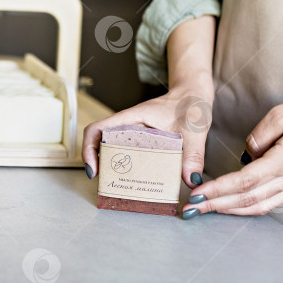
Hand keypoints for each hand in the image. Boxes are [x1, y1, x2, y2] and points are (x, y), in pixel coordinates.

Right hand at [82, 85, 213, 188]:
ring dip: (111, 166)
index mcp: (131, 118)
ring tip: (119, 185)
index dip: (88, 148)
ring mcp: (133, 133)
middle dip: (98, 164)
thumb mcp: (193, 131)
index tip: (94, 169)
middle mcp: (128, 125)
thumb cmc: (189, 106)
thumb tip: (190, 179)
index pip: (97, 129)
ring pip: (112, 149)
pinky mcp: (141, 141)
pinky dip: (126, 167)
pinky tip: (137, 180)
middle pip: (99, 143)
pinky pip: (127, 153)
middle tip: (107, 184)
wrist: (193, 97)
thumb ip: (193, 155)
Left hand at [184, 92, 282, 217]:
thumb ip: (258, 136)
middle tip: (190, 208)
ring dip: (229, 210)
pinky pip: (270, 202)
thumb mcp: (282, 114)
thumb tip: (246, 154)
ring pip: (259, 205)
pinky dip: (248, 208)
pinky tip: (232, 207)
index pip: (245, 181)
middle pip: (247, 198)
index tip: (198, 193)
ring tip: (205, 210)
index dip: (219, 189)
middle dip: (215, 205)